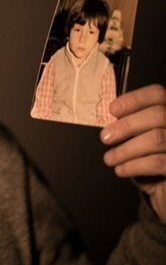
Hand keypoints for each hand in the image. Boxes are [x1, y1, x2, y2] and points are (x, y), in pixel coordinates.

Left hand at [101, 84, 165, 221]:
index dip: (134, 99)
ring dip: (126, 149)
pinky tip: (121, 169)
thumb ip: (131, 127)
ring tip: (110, 158)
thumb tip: (109, 120)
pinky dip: (133, 165)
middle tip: (105, 138)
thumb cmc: (151, 162)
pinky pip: (157, 162)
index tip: (112, 109)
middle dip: (126, 125)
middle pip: (158, 114)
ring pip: (156, 139)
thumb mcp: (140, 140)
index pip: (158, 94)